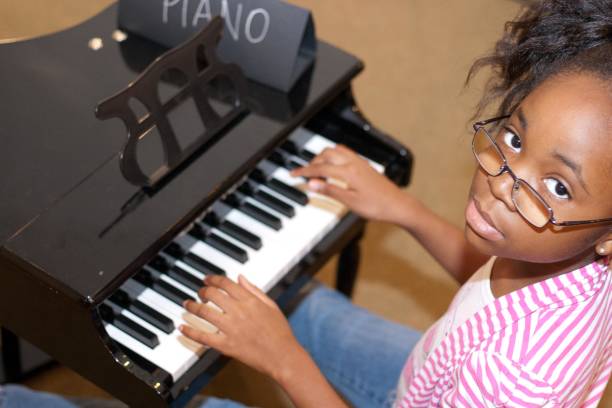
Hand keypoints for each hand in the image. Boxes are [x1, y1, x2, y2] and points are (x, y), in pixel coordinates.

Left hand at [180, 274, 301, 379]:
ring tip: (187, 304)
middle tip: (199, 292)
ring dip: (192, 306)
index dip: (213, 279)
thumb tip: (239, 277)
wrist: (283, 356)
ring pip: (204, 313)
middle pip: (212, 295)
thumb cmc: (280, 332)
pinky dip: (190, 332)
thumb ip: (254, 290)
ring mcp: (231, 329)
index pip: (226, 283)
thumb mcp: (271, 305)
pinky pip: (203, 337)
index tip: (207, 279)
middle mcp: (238, 312)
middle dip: (202, 291)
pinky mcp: (226, 345)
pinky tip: (182, 328)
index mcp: (250, 301)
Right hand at [291, 144, 404, 222]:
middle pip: (325, 155)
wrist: (397, 205)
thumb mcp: (350, 202)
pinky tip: (332, 165)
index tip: (293, 174)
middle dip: (311, 162)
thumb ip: (329, 190)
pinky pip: (344, 153)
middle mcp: (354, 163)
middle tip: (303, 174)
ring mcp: (360, 162)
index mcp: (348, 172)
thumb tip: (311, 183)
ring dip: (322, 157)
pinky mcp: (364, 165)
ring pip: (335, 151)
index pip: (320, 168)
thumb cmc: (377, 206)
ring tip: (315, 170)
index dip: (304, 171)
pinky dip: (333, 156)